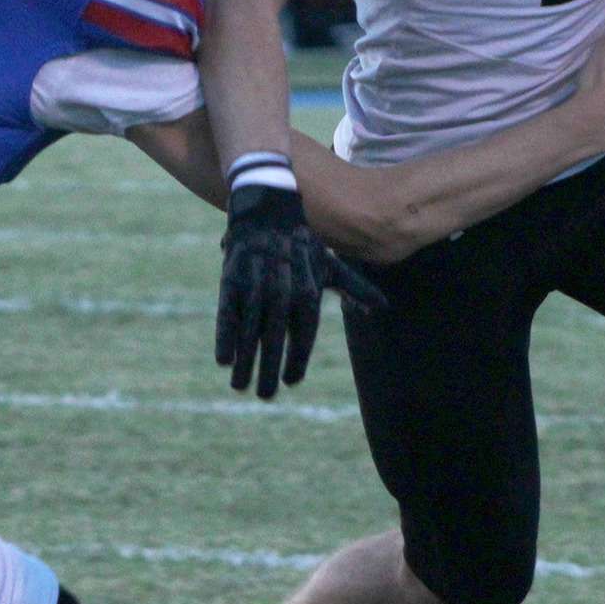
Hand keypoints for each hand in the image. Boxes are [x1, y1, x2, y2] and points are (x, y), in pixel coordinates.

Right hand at [215, 181, 386, 398]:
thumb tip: (381, 308)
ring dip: (246, 361)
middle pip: (276, 338)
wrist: (268, 208)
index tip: (291, 382)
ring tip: (241, 386)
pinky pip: (228, 314)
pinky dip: (225, 336)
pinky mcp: (231, 279)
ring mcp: (256, 285)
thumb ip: (355, 288)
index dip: (298, 359)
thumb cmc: (303, 244)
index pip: (304, 334)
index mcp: (309, 290)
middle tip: (264, 395)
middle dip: (270, 368)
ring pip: (251, 331)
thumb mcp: (331, 265)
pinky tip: (223, 360)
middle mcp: (283, 290)